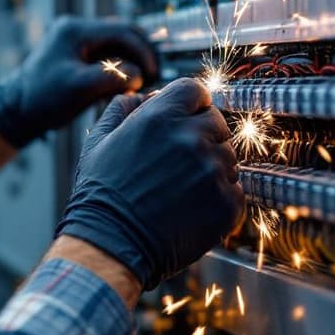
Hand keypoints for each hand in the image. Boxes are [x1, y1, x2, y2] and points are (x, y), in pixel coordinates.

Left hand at [0, 16, 158, 147]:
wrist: (18, 110)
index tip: (153, 71)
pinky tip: (127, 83)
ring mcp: (78, 41)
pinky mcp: (79, 54)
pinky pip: (109, 55)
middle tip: (153, 75)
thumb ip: (112, 77)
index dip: (142, 51)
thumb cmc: (42, 99)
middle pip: (123, 33)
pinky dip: (121, 67)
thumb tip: (138, 74)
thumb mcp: (80, 88)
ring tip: (142, 81)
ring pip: (118, 44)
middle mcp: (77, 29)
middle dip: (141, 53)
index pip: (121, 31)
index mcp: (75, 30)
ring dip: (132, 60)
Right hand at [55, 78, 242, 289]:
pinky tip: (191, 209)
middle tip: (178, 163)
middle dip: (202, 136)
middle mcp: (190, 138)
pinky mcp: (227, 203)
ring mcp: (212, 171)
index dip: (192, 104)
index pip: (196, 90)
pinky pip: (235, 190)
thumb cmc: (100, 195)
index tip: (186, 119)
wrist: (111, 244)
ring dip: (211, 168)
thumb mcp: (99, 141)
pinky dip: (219, 199)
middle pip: (217, 122)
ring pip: (228, 157)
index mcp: (160, 117)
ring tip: (180, 190)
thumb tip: (142, 95)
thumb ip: (121, 108)